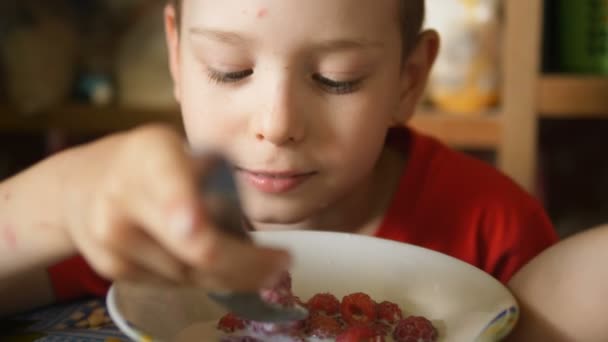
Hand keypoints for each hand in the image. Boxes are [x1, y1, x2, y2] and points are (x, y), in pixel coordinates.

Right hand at [65, 124, 289, 290]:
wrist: (79, 185)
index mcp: (149, 159)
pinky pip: (174, 283)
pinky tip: (220, 266)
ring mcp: (115, 242)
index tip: (223, 232)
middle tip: (282, 265)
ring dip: (233, 274)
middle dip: (249, 265)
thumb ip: (211, 175)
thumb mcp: (178, 148)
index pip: (173, 194)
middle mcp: (124, 201)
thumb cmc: (145, 162)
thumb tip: (251, 212)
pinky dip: (204, 277)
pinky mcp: (114, 270)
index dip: (193, 219)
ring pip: (192, 275)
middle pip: (197, 251)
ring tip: (258, 263)